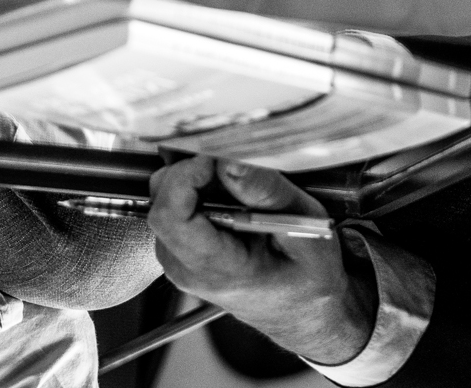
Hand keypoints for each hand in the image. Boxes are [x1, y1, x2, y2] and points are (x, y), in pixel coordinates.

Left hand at [148, 156, 374, 364]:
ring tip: (237, 186)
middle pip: (161, 201)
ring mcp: (180, 262)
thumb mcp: (305, 233)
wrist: (303, 313)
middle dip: (192, 171)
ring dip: (196, 179)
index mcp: (216, 269)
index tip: (215, 158)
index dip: (184, 176)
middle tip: (231, 164)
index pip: (169, 216)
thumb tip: (229, 161)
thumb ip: (267, 194)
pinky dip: (197, 190)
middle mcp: (188, 269)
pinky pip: (174, 208)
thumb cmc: (308, 279)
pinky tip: (230, 197)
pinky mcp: (182, 252)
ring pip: (164, 200)